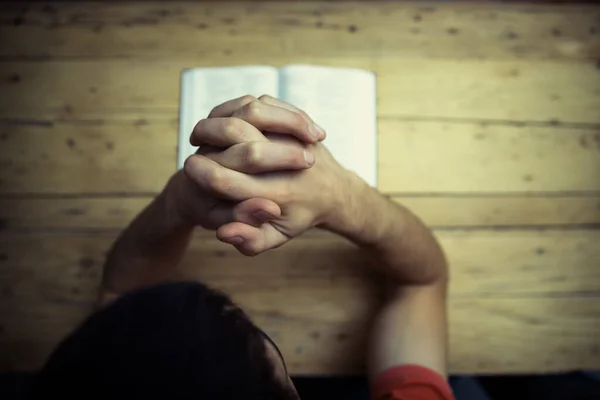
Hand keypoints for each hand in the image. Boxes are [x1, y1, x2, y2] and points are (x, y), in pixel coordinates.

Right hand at [184, 97, 355, 255]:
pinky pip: (267, 104)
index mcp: (278, 195)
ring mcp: (297, 138)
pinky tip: (229, 118)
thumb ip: (249, 241)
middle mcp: (288, 163)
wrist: (336, 194)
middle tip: (194, 143)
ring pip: (253, 112)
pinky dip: (241, 108)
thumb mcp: (276, 238)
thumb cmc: (299, 217)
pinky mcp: (300, 123)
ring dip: (222, 117)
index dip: (200, 172)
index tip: (189, 167)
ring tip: (208, 129)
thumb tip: (224, 234)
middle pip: (238, 136)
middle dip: (207, 136)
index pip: (225, 179)